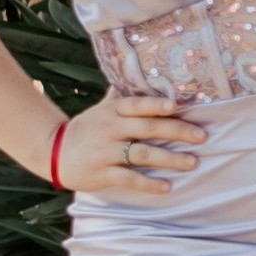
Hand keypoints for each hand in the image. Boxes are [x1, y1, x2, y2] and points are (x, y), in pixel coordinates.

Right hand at [53, 93, 204, 196]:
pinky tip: (167, 187)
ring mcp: (105, 151)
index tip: (178, 105)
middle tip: (202, 136)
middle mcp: (110, 128)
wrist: (53, 152)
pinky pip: (129, 179)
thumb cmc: (88, 128)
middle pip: (147, 128)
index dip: (156, 104)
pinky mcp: (102, 173)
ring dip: (169, 159)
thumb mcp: (103, 108)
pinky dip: (148, 184)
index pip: (138, 104)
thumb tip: (142, 68)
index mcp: (113, 110)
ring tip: (192, 163)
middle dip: (176, 132)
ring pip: (142, 154)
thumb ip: (123, 94)